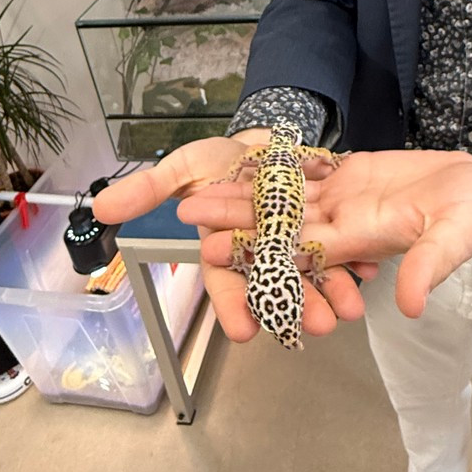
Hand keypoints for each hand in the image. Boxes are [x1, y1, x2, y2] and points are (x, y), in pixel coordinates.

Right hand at [92, 133, 370, 342]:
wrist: (261, 138)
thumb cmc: (219, 162)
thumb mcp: (182, 168)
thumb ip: (149, 189)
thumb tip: (99, 208)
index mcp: (227, 247)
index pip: (226, 282)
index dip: (233, 306)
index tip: (245, 333)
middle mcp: (262, 252)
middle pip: (278, 284)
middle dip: (296, 306)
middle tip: (315, 326)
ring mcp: (295, 243)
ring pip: (313, 273)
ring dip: (331, 292)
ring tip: (348, 311)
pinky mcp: (324, 228)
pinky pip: (342, 248)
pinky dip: (357, 260)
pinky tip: (371, 272)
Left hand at [193, 149, 471, 319]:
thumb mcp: (457, 237)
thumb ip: (431, 265)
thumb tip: (412, 304)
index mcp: (362, 241)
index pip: (299, 249)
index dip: (255, 249)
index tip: (216, 249)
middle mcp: (345, 223)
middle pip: (280, 224)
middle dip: (235, 222)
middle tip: (187, 216)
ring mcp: (347, 199)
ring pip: (287, 199)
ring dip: (246, 197)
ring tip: (201, 191)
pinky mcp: (354, 175)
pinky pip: (310, 173)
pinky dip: (278, 168)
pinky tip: (244, 161)